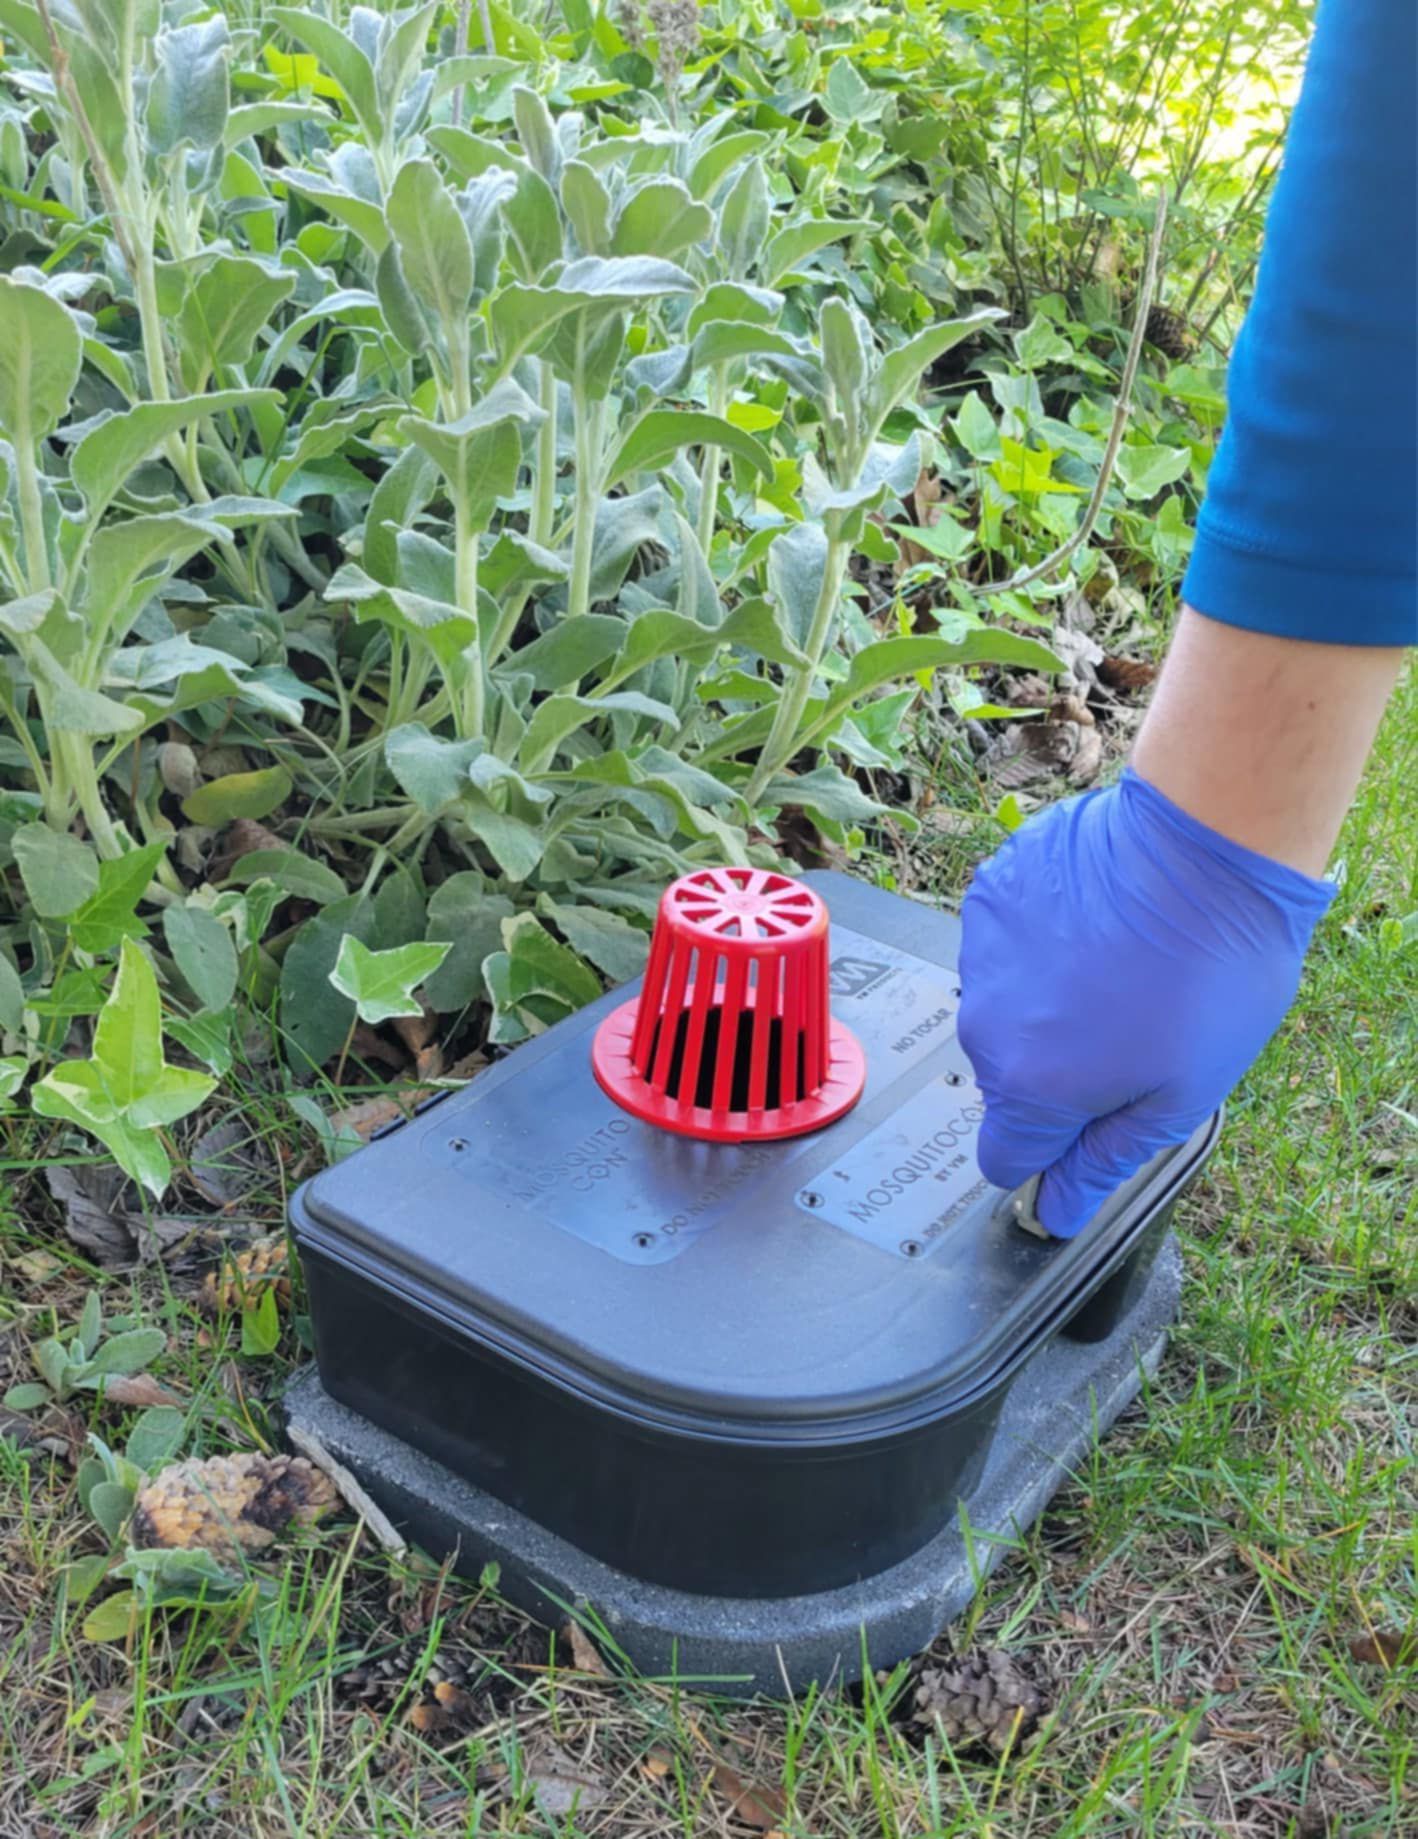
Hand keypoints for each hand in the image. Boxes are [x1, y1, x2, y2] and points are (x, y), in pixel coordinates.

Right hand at [957, 766, 1332, 1237]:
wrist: (1204, 845)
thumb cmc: (1210, 973)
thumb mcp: (1181, 1093)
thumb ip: (1106, 1158)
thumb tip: (1056, 1211)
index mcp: (1031, 1089)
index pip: (1004, 1158)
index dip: (1047, 1157)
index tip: (1085, 1132)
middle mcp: (985, 1027)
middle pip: (1008, 1081)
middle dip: (1056, 1071)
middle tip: (1130, 1033)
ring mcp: (979, 956)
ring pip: (1004, 1009)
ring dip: (1045, 1004)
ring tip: (1118, 968)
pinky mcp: (988, 897)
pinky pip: (1003, 945)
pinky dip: (1039, 944)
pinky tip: (1096, 923)